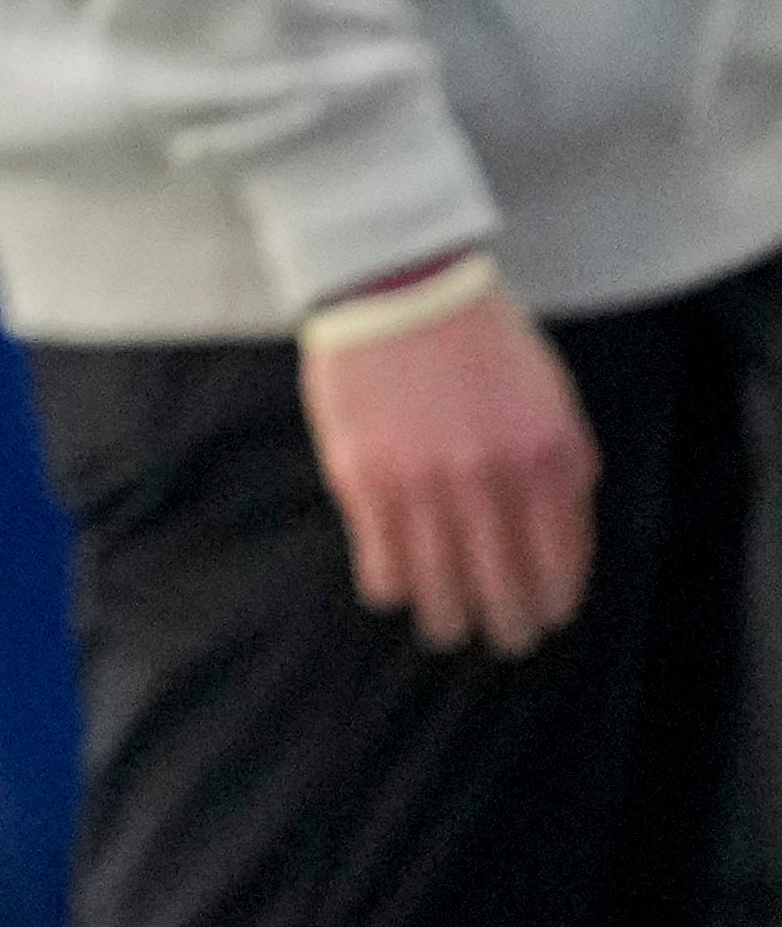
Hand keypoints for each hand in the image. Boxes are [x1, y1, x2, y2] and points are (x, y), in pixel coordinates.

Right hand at [304, 279, 595, 655]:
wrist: (396, 285)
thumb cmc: (480, 338)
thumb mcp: (551, 398)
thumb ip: (564, 467)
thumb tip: (559, 538)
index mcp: (546, 457)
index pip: (560, 562)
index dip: (554, 602)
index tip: (546, 619)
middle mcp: (489, 480)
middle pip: (503, 587)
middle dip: (507, 627)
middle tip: (503, 640)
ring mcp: (423, 483)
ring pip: (441, 587)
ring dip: (447, 621)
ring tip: (446, 631)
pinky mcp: (363, 479)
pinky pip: (382, 561)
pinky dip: (392, 587)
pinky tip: (396, 593)